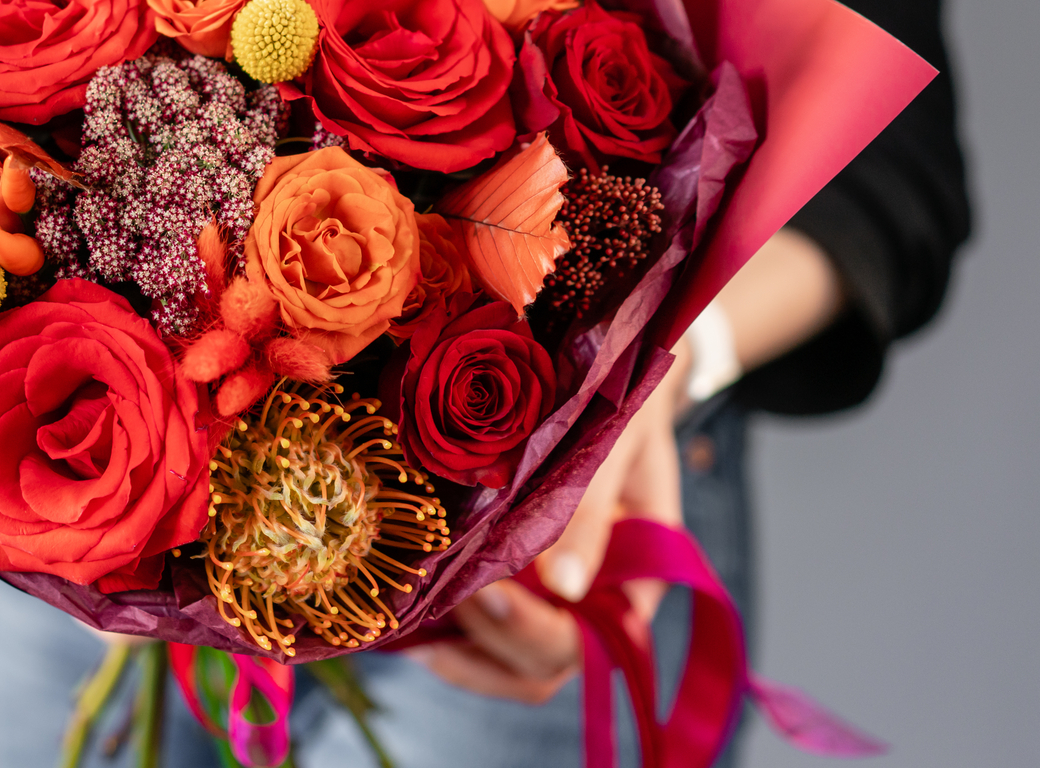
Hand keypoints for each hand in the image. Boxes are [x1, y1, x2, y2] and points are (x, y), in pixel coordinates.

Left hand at [409, 340, 687, 703]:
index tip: (487, 594)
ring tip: (407, 622)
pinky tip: (404, 611)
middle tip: (435, 597)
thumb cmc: (620, 403)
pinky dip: (446, 628)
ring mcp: (551, 600)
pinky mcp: (514, 582)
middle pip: (541, 666)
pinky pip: (482, 629)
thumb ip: (592, 510)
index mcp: (635, 578)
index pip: (586, 641)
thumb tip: (565, 584)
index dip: (535, 631)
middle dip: (485, 643)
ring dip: (458, 650)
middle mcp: (593, 602)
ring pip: (507, 663)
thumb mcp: (616, 445)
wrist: (606, 373)